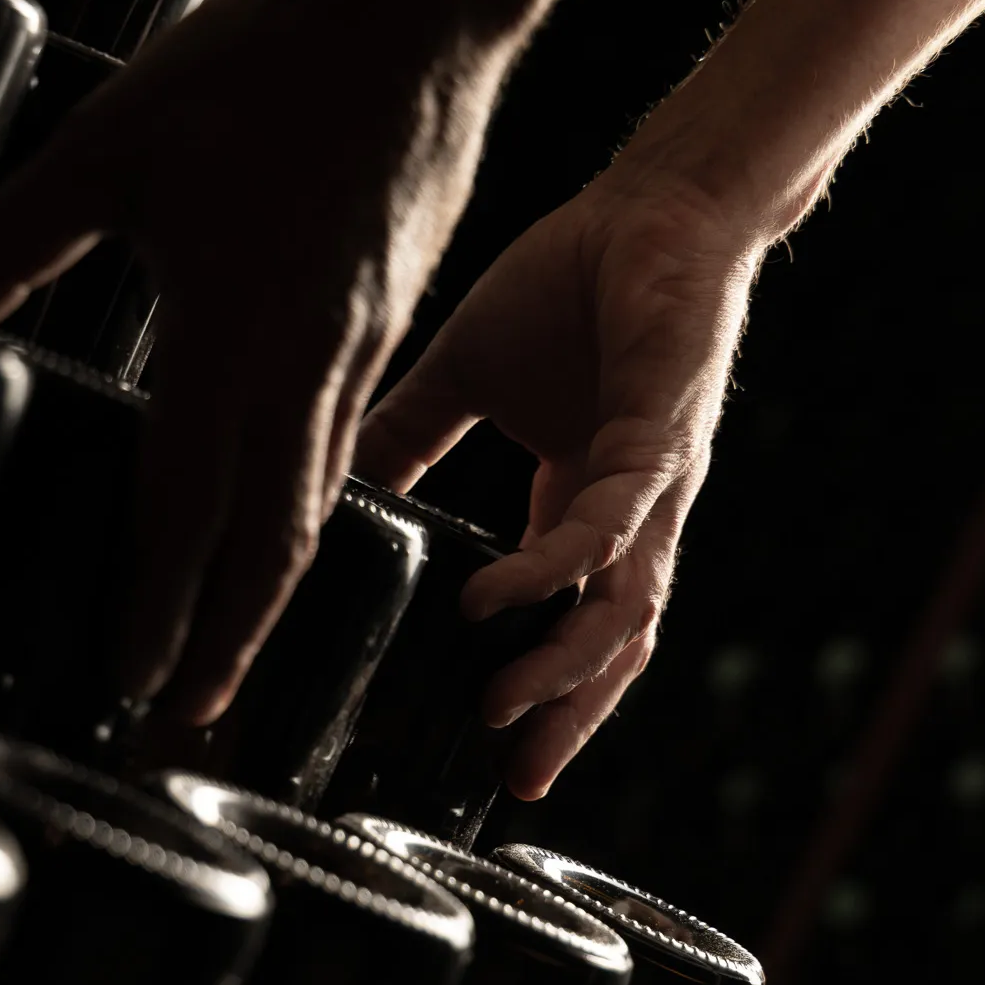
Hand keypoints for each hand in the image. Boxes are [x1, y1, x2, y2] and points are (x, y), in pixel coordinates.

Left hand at [0, 0, 501, 724]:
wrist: (415, 12)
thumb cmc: (262, 66)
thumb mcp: (104, 149)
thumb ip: (8, 243)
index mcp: (229, 336)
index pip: (186, 509)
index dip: (158, 605)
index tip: (132, 677)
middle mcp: (304, 368)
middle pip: (270, 544)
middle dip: (228, 642)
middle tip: (190, 712)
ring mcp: (358, 353)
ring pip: (317, 506)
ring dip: (273, 592)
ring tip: (237, 645)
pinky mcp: (390, 327)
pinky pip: (348, 447)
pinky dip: (313, 511)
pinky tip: (290, 518)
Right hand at [355, 153, 763, 796]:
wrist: (645, 205)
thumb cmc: (570, 283)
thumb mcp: (462, 379)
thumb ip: (405, 438)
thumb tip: (325, 483)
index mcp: (583, 508)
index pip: (564, 623)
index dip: (540, 691)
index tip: (490, 752)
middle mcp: (626, 516)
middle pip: (606, 647)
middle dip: (564, 719)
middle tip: (512, 779)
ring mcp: (650, 488)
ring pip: (621, 612)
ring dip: (565, 672)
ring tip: (499, 714)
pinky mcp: (660, 440)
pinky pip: (610, 526)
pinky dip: (555, 568)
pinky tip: (500, 598)